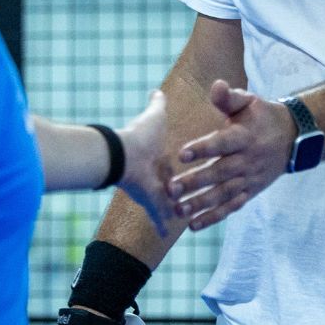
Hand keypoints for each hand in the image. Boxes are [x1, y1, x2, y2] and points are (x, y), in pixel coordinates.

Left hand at [112, 91, 181, 236]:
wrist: (125, 156)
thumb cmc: (141, 136)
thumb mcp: (155, 117)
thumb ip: (157, 104)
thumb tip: (156, 90)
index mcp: (163, 159)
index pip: (175, 164)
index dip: (185, 165)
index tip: (192, 165)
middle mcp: (160, 177)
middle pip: (174, 186)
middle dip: (183, 191)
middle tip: (198, 194)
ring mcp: (158, 193)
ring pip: (171, 204)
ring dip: (180, 209)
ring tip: (192, 214)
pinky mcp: (155, 205)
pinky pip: (159, 219)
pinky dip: (160, 226)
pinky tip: (165, 234)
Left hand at [168, 80, 292, 230]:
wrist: (293, 138)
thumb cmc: (263, 116)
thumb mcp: (249, 102)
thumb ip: (229, 97)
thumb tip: (216, 85)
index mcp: (244, 136)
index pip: (222, 143)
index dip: (203, 148)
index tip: (181, 153)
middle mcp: (247, 160)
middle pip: (219, 173)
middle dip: (196, 182)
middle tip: (172, 188)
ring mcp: (249, 179)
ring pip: (223, 194)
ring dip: (201, 204)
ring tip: (179, 210)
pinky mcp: (250, 192)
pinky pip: (231, 207)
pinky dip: (214, 217)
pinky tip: (194, 225)